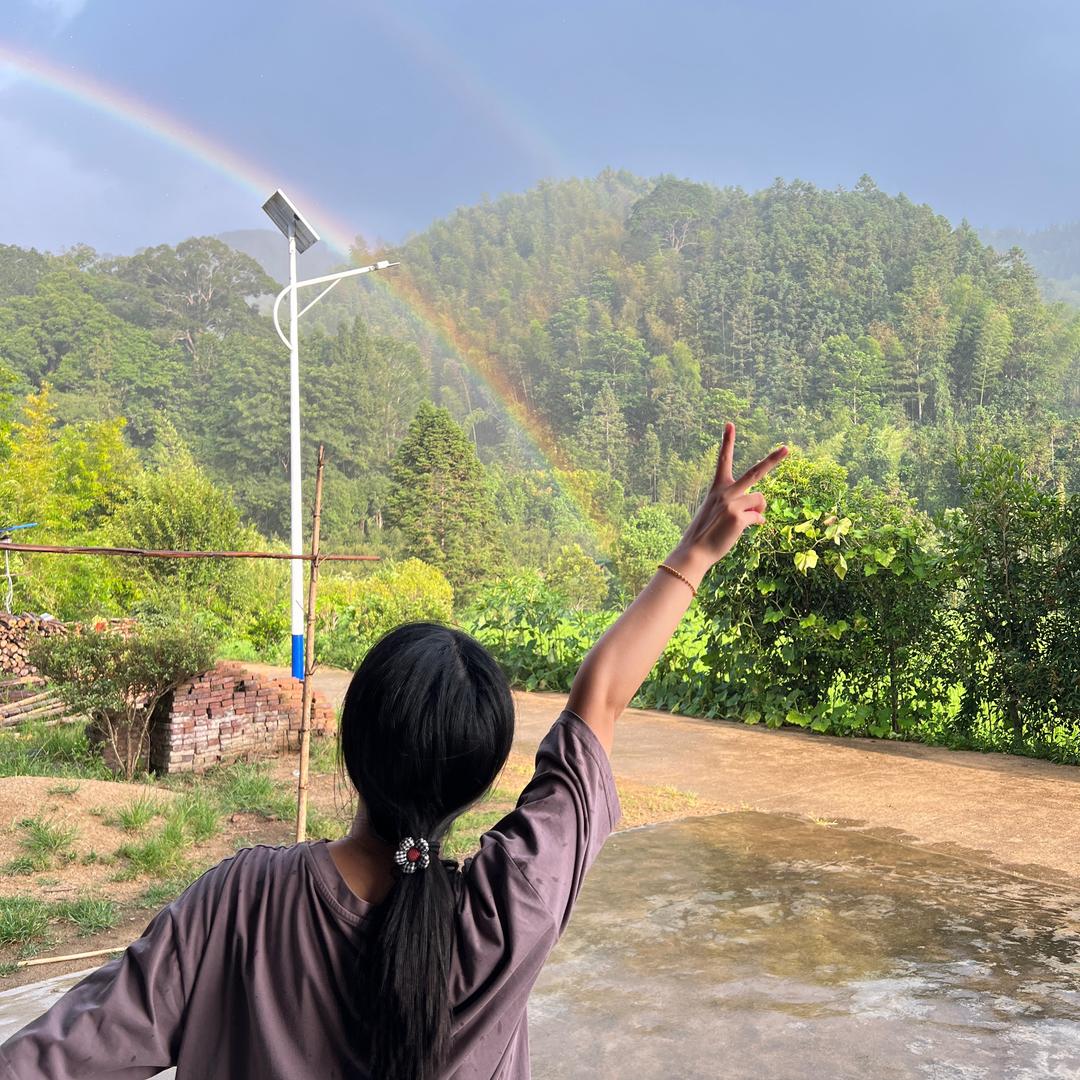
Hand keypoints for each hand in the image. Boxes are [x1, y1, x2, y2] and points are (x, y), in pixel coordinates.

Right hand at [670, 424, 787, 574]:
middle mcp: (725, 492)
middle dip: (773, 460)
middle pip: (755, 472)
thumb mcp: (720, 514)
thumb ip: (739, 508)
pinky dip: (755, 524)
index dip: (727, 442)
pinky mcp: (739, 517)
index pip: (723, 460)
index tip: (730, 424)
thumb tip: (761, 516)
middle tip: (787, 449)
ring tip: (743, 521)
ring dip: (757, 511)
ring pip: (760, 500)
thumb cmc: (706, 533)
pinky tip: (744, 529)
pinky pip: (758, 517)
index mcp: (717, 488)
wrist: (694, 551)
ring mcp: (732, 503)